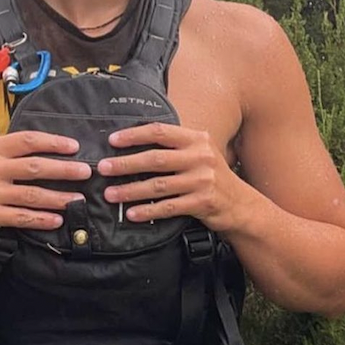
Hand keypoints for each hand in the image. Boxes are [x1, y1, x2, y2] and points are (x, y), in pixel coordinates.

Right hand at [0, 131, 91, 244]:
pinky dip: (42, 219)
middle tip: (85, 172)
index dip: (53, 143)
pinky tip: (57, 219)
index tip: (74, 147)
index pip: (27, 141)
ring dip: (58, 197)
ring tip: (78, 199)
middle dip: (63, 170)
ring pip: (31, 194)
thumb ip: (11, 152)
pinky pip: (22, 217)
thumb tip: (52, 150)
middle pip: (34, 167)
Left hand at [97, 122, 239, 231]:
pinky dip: (148, 211)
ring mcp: (202, 180)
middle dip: (126, 164)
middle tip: (103, 168)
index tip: (113, 140)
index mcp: (197, 139)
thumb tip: (134, 141)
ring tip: (111, 194)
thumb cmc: (212, 176)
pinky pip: (168, 207)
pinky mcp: (202, 202)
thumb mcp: (199, 152)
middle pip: (156, 159)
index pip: (160, 132)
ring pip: (158, 185)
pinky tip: (132, 213)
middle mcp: (200, 157)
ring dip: (131, 190)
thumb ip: (175, 145)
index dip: (134, 135)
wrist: (240, 204)